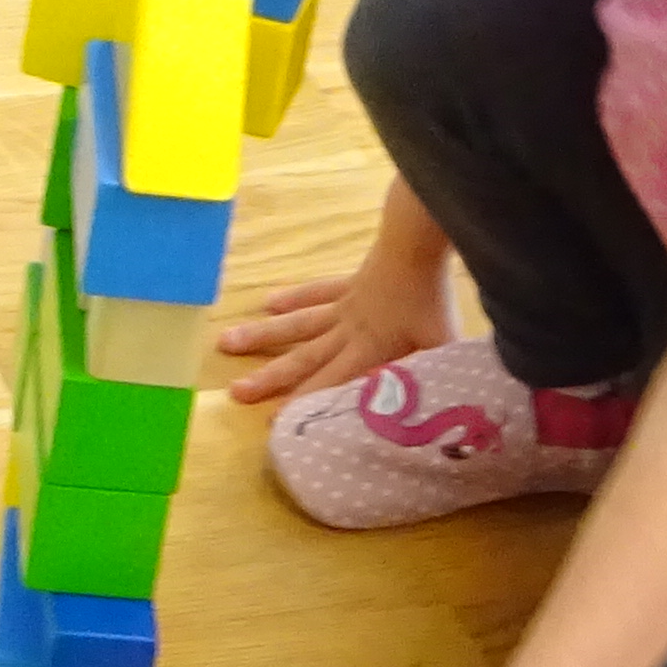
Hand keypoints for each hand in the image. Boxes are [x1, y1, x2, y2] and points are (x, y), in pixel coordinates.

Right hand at [215, 247, 456, 406]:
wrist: (416, 245)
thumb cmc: (431, 298)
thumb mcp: (440, 344)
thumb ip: (435, 374)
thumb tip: (436, 407)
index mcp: (367, 350)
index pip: (330, 382)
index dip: (303, 402)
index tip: (273, 421)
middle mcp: (346, 331)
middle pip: (303, 357)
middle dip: (270, 377)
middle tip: (235, 391)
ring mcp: (342, 305)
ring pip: (297, 325)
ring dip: (263, 335)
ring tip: (226, 342)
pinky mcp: (347, 283)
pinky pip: (316, 292)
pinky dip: (293, 298)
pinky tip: (269, 303)